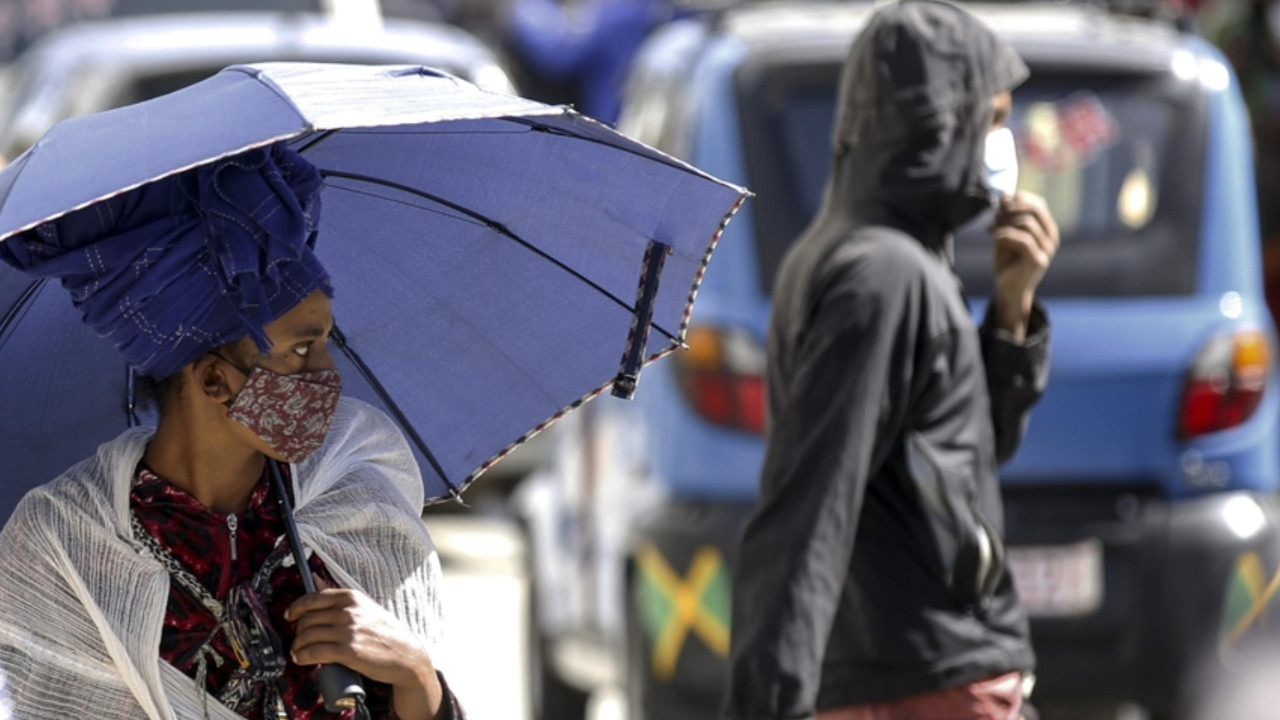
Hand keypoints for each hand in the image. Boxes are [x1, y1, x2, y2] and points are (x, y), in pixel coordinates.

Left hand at [287, 576, 443, 719]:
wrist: (406, 654)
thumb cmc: (386, 632)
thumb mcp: (364, 607)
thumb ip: (339, 596)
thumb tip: (316, 579)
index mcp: (351, 597)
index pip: (312, 598)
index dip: (296, 608)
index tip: (290, 616)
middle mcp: (347, 611)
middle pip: (307, 619)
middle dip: (298, 631)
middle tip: (298, 640)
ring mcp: (347, 630)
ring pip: (307, 636)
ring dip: (297, 646)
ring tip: (298, 652)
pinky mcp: (347, 651)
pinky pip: (314, 652)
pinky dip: (303, 656)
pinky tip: (302, 659)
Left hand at [989, 191, 1058, 340]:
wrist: (1008, 289)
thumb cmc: (1008, 261)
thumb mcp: (1006, 235)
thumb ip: (1007, 217)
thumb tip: (1004, 196)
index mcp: (1047, 229)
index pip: (1039, 204)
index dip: (1020, 197)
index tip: (1002, 199)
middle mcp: (1052, 238)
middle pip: (1034, 210)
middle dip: (1012, 208)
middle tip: (995, 214)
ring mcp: (1047, 249)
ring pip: (1027, 223)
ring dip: (1005, 222)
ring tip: (991, 228)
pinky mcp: (1038, 260)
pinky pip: (1022, 239)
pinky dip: (1005, 234)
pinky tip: (993, 236)